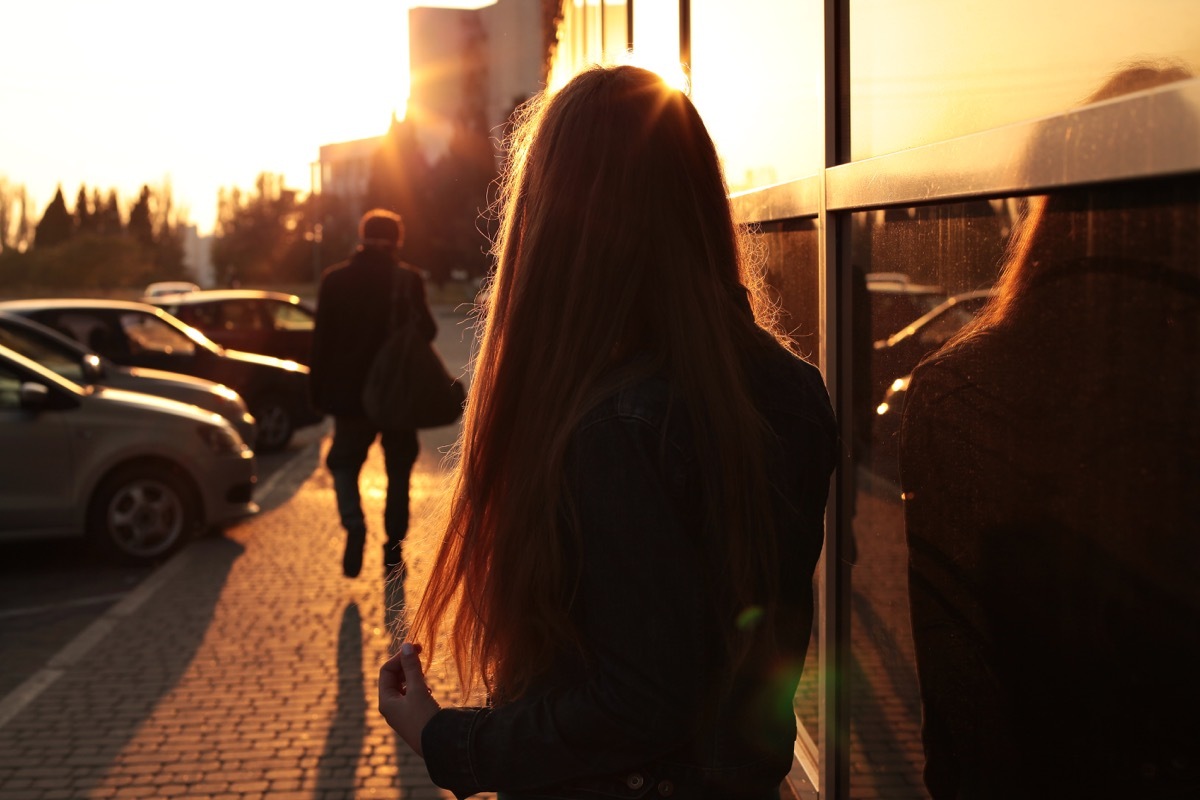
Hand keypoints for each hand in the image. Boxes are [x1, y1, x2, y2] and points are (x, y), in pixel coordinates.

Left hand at [378, 642, 440, 756]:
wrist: (438, 745)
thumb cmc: (424, 717)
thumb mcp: (418, 689)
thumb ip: (412, 667)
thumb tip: (406, 645)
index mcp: (386, 701)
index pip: (386, 670)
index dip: (400, 657)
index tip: (416, 648)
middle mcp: (390, 706)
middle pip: (393, 677)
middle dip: (406, 665)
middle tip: (421, 653)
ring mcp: (401, 712)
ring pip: (403, 686)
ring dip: (413, 676)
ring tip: (425, 675)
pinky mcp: (412, 717)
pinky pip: (411, 696)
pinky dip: (418, 688)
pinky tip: (428, 691)